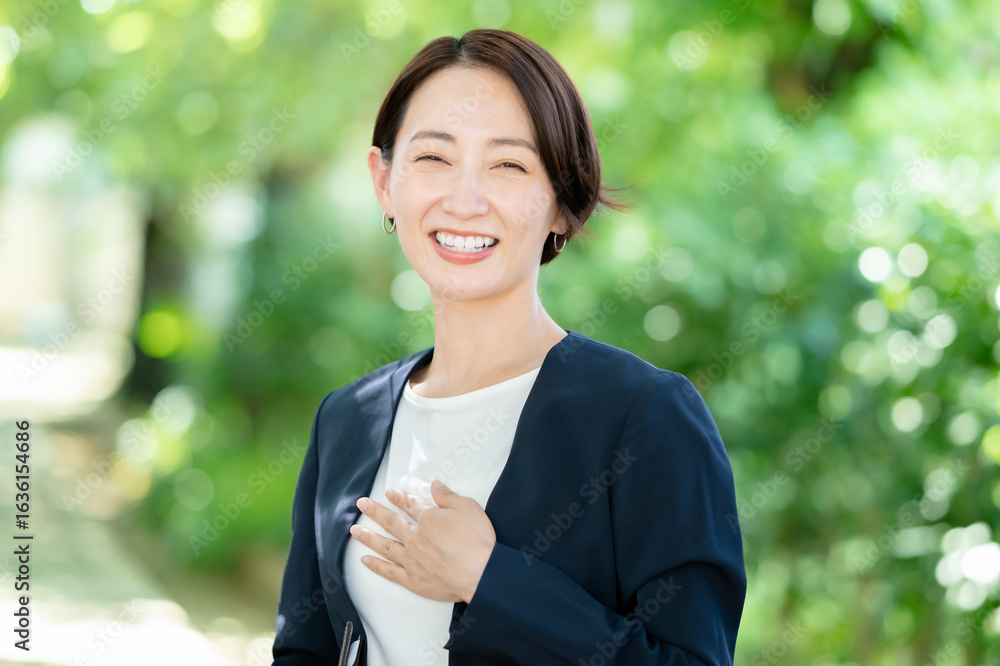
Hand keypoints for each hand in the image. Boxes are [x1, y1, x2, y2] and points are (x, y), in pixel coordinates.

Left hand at [350, 480, 496, 602]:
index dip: (399, 497)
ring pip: (385, 546)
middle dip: (375, 511)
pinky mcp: (414, 580)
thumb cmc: (477, 541)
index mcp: (428, 519)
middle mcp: (415, 538)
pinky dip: (376, 566)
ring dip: (368, 537)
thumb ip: (448, 496)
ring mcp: (412, 560)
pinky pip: (390, 572)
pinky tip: (365, 561)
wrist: (481, 573)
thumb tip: (434, 486)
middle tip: (361, 504)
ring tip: (354, 531)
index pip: (410, 505)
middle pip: (391, 522)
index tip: (389, 493)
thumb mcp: (467, 508)